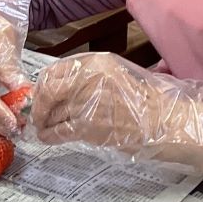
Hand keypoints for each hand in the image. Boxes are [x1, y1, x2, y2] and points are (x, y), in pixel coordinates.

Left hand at [29, 53, 202, 178]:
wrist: (165, 122)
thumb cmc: (144, 101)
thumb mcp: (116, 74)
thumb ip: (88, 77)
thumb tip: (59, 88)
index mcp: (95, 62)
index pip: (54, 71)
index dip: (44, 85)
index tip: (41, 96)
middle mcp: (89, 78)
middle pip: (48, 90)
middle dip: (39, 105)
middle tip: (36, 116)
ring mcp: (88, 102)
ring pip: (52, 113)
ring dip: (44, 123)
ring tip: (42, 129)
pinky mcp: (89, 127)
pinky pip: (59, 131)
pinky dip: (50, 136)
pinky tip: (48, 139)